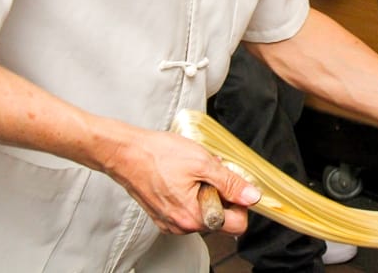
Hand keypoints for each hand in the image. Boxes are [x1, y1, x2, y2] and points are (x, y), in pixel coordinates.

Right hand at [102, 128, 260, 234]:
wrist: (126, 153)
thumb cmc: (158, 155)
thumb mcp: (203, 163)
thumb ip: (230, 182)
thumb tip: (251, 196)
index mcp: (193, 217)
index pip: (236, 224)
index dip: (240, 202)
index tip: (234, 184)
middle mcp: (181, 226)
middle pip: (220, 218)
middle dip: (221, 193)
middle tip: (210, 172)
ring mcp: (171, 222)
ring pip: (205, 212)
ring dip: (207, 192)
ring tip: (194, 172)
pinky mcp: (163, 215)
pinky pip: (189, 209)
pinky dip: (193, 194)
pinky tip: (183, 177)